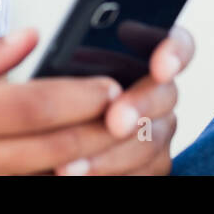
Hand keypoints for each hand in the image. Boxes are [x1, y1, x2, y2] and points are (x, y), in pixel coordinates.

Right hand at [0, 29, 125, 174]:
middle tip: (134, 113)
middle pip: (48, 148)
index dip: (76, 96)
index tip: (109, 85)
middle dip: (100, 131)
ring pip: (45, 180)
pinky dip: (57, 184)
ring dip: (89, 162)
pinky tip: (81, 170)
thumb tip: (28, 37)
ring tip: (122, 142)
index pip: (26, 105)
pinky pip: (25, 196)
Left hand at [52, 24, 195, 175]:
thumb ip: (59, 55)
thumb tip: (36, 38)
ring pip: (152, 141)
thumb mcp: (51, 68)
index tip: (160, 67)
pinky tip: (80, 175)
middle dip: (140, 106)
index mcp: (143, 54)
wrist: (41, 136)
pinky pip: (146, 173)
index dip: (175, 52)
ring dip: (113, 153)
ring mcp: (159, 131)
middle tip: (115, 121)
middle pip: (166, 94)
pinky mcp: (151, 165)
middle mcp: (158, 92)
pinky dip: (112, 174)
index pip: (176, 43)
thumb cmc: (49, 95)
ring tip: (71, 163)